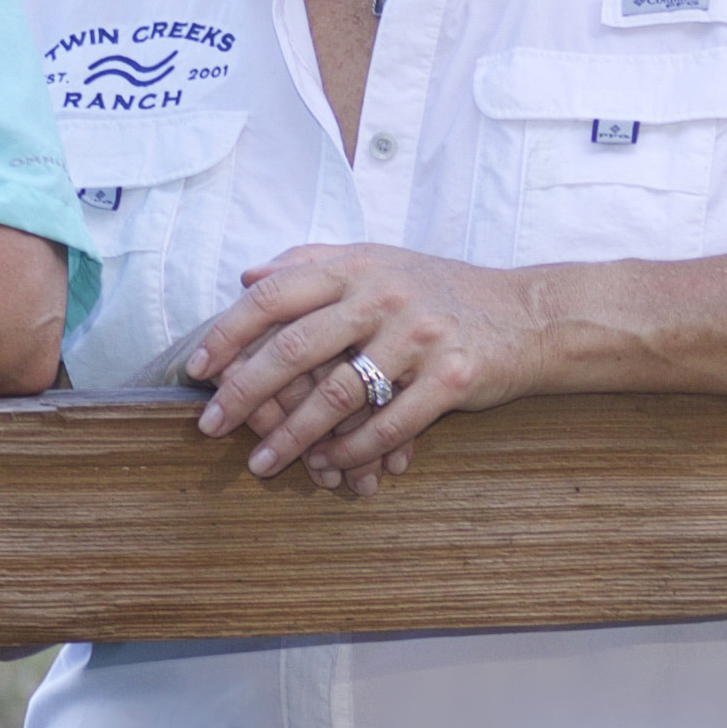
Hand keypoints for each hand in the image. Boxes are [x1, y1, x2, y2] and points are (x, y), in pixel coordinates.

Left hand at [183, 242, 549, 497]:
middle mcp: (384, 294)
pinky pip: (389, 424)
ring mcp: (421, 336)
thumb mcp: (378, 261)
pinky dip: (353, 451)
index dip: (228, 333)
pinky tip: (329, 466)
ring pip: (338, 395)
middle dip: (244, 392)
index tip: (198, 368)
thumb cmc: (441, 291)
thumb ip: (312, 264)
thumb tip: (246, 277)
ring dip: (294, 436)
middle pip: (295, 347)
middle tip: (212, 426)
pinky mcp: (453, 377)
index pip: (274, 295)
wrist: (528, 315)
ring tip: (264, 463)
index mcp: (357, 265)